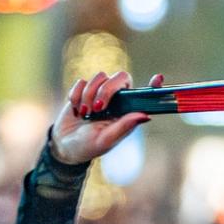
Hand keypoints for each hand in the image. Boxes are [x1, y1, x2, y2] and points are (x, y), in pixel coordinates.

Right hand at [47, 71, 162, 165]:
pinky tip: (77, 109)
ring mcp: (100, 92)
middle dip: (107, 89)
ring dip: (89, 95)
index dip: (153, 86)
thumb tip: (146, 115)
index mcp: (127, 112)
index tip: (158, 78)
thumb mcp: (107, 140)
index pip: (144, 95)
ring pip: (100, 76)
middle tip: (98, 108)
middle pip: (121, 77)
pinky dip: (77, 95)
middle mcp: (117, 99)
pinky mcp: (84, 89)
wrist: (65, 146)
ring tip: (85, 113)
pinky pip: (82, 81)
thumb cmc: (89, 146)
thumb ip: (124, 126)